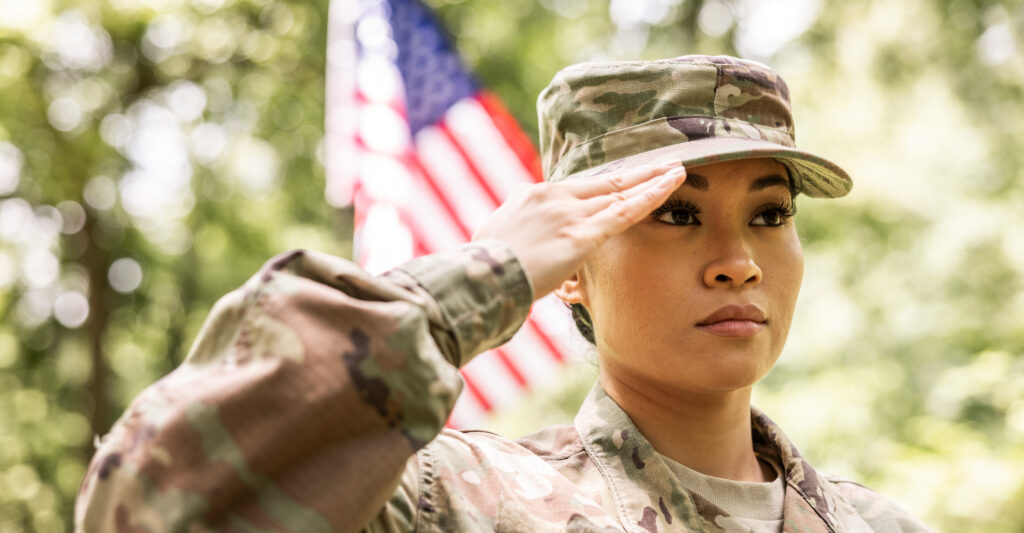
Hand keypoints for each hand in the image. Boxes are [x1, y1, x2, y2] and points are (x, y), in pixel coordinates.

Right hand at [473, 162, 686, 298]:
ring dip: (651, 179)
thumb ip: (514, 226)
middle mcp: (553, 196)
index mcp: (532, 194)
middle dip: (637, 172)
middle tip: (664, 162)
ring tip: (677, 169)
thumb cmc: (482, 266)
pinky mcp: (581, 235)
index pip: (578, 188)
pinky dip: (651, 196)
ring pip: (619, 191)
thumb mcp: (494, 235)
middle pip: (604, 181)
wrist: (479, 277)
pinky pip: (625, 211)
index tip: (625, 179)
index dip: (606, 184)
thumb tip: (514, 231)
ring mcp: (568, 213)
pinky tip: (672, 184)